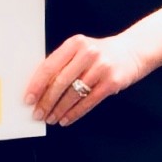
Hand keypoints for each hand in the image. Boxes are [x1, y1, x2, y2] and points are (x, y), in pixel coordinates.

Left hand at [25, 31, 145, 124]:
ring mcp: (102, 68)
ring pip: (74, 94)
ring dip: (59, 109)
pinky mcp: (112, 82)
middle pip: (60, 82)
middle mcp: (88, 53)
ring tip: (50, 118)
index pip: (50, 66)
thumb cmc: (100, 53)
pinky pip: (89, 102)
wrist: (132, 51)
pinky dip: (75, 113)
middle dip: (46, 101)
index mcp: (75, 43)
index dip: (37, 85)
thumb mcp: (80, 50)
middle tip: (38, 113)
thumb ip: (62, 63)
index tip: (29, 98)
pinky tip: (66, 118)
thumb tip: (39, 88)